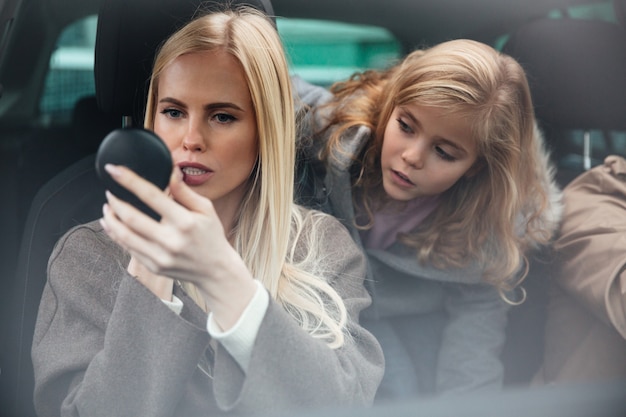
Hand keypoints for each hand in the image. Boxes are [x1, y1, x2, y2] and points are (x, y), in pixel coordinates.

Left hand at [100, 164, 256, 329]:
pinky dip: (116, 235)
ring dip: (111, 219)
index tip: (113, 170)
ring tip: (107, 207)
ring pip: (124, 235)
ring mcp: (160, 256)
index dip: (129, 180)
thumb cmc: (211, 236)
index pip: (151, 196)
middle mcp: (170, 240)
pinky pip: (128, 248)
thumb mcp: (206, 210)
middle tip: (109, 191)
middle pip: (131, 217)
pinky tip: (113, 225)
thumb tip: (170, 170)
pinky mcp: (153, 266)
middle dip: (115, 201)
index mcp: (184, 222)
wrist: (215, 271)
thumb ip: (184, 191)